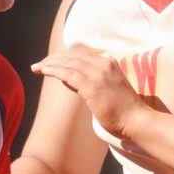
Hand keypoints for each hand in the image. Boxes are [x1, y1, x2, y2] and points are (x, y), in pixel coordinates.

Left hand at [32, 44, 146, 140]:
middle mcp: (103, 63)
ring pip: (67, 62)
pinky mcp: (92, 85)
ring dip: (49, 63)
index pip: (80, 53)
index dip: (63, 55)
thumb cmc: (123, 110)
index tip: (50, 60)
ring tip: (36, 67)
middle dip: (53, 58)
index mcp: (109, 62)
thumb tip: (69, 78)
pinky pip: (67, 73)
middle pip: (72, 55)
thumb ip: (91, 81)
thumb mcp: (108, 89)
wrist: (137, 120)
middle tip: (39, 64)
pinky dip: (53, 70)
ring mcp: (98, 73)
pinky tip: (43, 71)